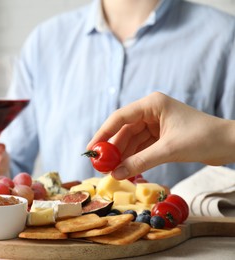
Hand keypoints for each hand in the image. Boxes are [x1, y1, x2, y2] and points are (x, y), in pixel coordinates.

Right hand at [87, 92, 234, 179]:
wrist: (229, 144)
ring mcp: (155, 124)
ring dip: (122, 156)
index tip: (91, 149)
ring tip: (111, 171)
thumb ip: (140, 161)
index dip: (103, 133)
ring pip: (131, 141)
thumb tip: (116, 174)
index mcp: (152, 104)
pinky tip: (125, 169)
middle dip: (113, 149)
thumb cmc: (203, 138)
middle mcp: (151, 111)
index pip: (120, 117)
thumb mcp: (169, 150)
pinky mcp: (160, 136)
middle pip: (124, 130)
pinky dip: (134, 158)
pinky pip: (141, 147)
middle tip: (100, 165)